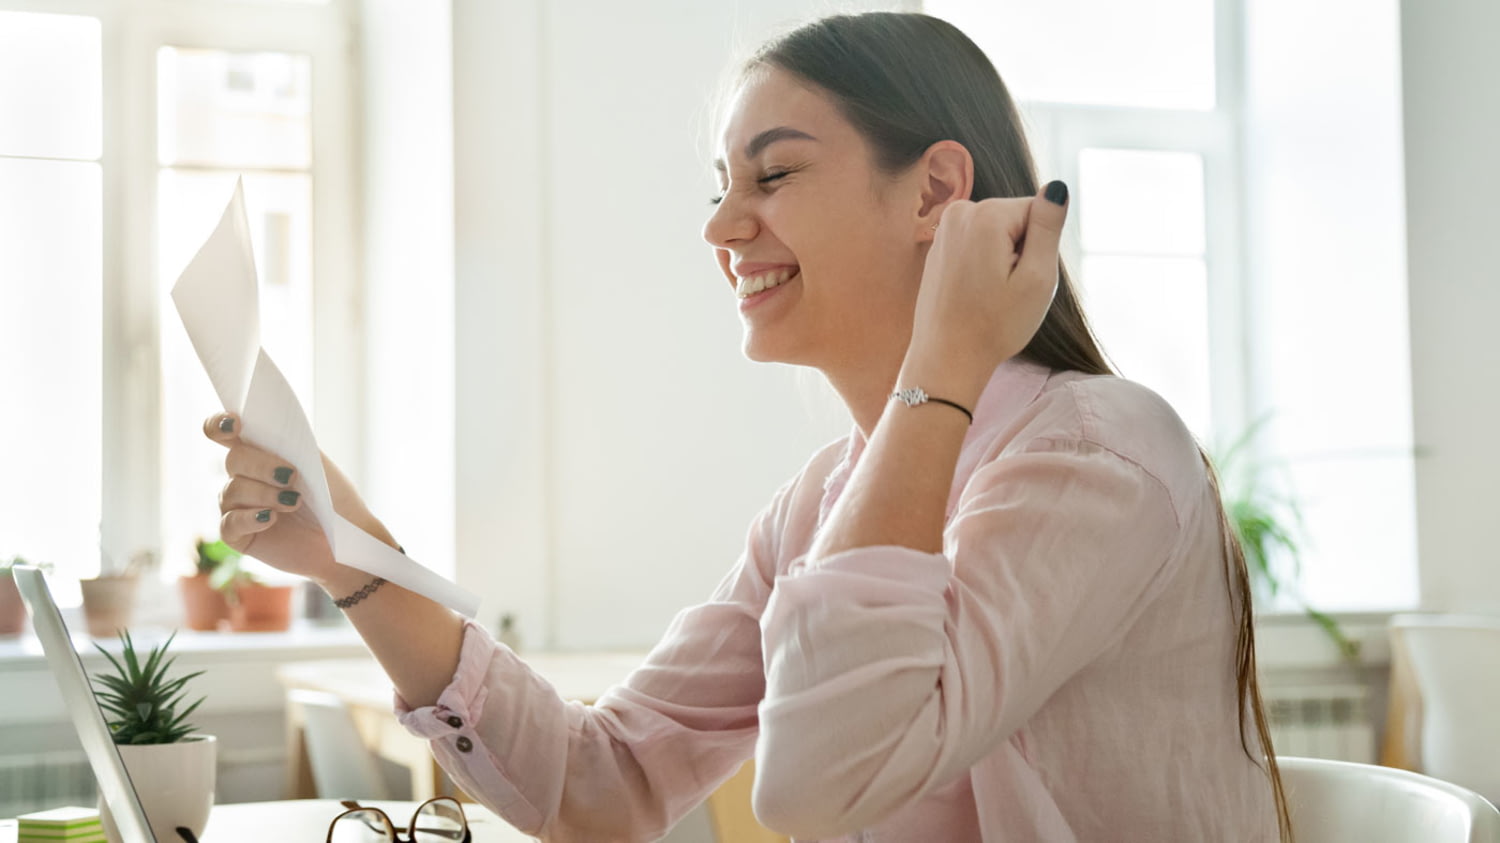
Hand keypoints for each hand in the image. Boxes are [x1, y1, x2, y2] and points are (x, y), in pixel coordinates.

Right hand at [203, 412, 393, 587]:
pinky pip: (229, 523)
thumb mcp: (317, 466)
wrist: (346, 538)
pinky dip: (251, 518)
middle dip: (262, 465)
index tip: (236, 424)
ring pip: (232, 490)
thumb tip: (265, 430)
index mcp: (259, 454)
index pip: (223, 433)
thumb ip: (289, 445)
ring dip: (265, 494)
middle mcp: (242, 477)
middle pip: (233, 459)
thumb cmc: (334, 500)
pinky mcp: (237, 536)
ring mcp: (236, 507)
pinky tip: (271, 518)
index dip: (220, 424)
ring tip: (294, 503)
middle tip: (292, 476)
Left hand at [904, 182, 1068, 404]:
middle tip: (1007, 290)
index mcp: (986, 214)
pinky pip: (979, 245)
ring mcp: (945, 227)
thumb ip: (1049, 226)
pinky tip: (975, 293)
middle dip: (1021, 252)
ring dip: (1004, 260)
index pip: (1039, 212)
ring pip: (999, 233)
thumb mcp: (1037, 277)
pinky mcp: (940, 245)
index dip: (1039, 249)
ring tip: (990, 293)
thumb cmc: (995, 325)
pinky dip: (985, 266)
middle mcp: (960, 211)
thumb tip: (1056, 187)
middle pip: (1017, 220)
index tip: (1021, 279)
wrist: (946, 358)